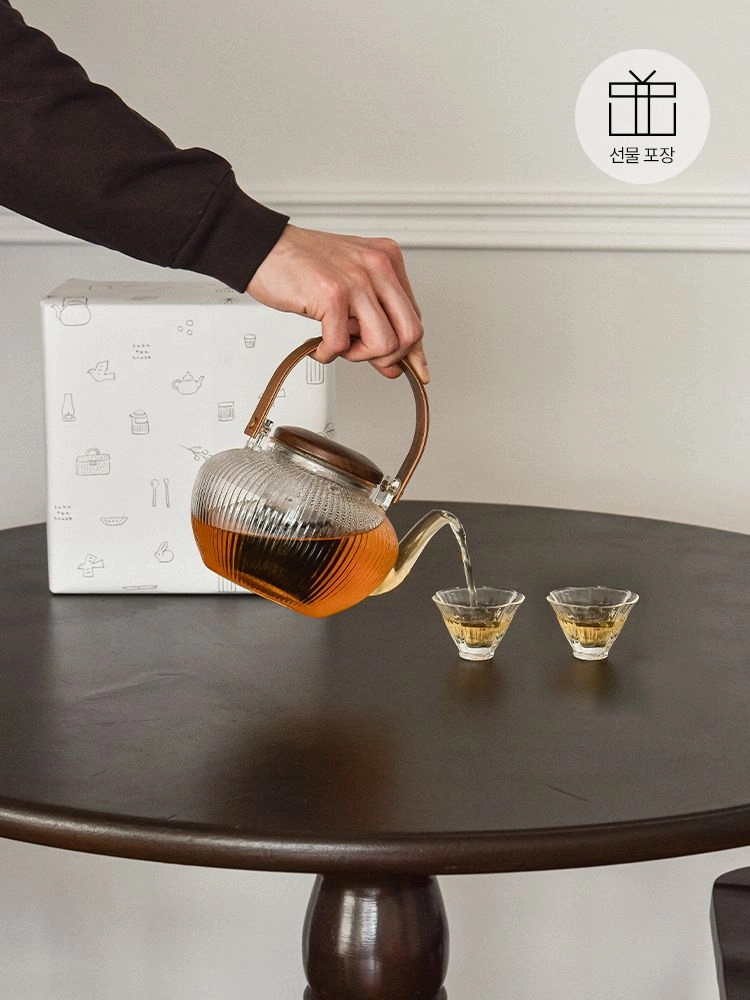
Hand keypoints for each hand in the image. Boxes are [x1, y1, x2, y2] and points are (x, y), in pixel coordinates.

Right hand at [246, 224, 428, 381]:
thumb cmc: (301, 266)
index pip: (414, 316)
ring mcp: (357, 279)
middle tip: (363, 354)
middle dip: (388, 356)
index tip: (412, 369)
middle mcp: (378, 266)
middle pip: (410, 333)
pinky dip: (328, 354)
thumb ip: (375, 322)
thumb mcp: (349, 290)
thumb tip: (395, 364)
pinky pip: (342, 345)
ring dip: (358, 355)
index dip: (411, 350)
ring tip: (338, 343)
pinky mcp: (333, 294)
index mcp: (388, 261)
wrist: (262, 247)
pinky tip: (319, 344)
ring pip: (384, 343)